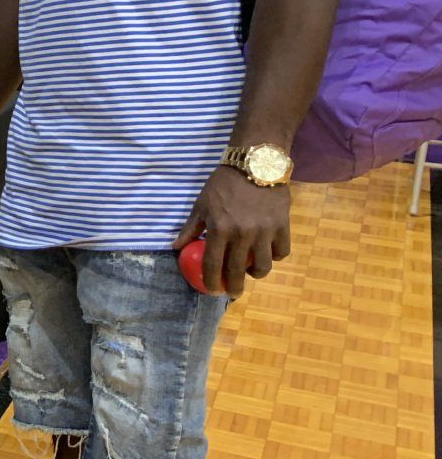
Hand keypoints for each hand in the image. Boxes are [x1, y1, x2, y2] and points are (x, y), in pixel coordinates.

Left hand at [174, 168, 289, 297]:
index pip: (212, 264)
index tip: (211, 291)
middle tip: (232, 294)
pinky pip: (282, 252)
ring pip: (263, 266)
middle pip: (237, 271)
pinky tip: (267, 256)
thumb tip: (176, 247)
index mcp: (219, 229)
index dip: (211, 281)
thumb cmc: (223, 184)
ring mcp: (264, 232)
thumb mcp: (201, 204)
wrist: (254, 165)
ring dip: (256, 274)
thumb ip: (190, 228)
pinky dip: (275, 257)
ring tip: (251, 273)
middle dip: (234, 287)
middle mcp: (242, 234)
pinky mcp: (282, 226)